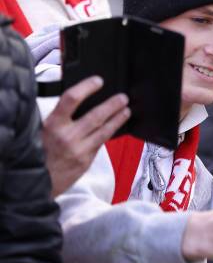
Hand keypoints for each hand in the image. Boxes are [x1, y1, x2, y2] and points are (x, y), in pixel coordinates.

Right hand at [43, 76, 129, 196]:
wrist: (35, 182)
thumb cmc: (37, 152)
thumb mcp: (41, 130)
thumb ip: (59, 117)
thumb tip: (77, 99)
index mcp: (52, 124)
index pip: (71, 99)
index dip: (86, 87)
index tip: (98, 80)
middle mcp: (67, 136)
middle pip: (95, 116)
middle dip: (112, 105)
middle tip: (123, 97)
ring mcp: (78, 150)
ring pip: (104, 131)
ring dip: (118, 119)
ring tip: (127, 110)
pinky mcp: (86, 161)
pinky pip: (101, 143)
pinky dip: (110, 133)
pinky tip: (117, 126)